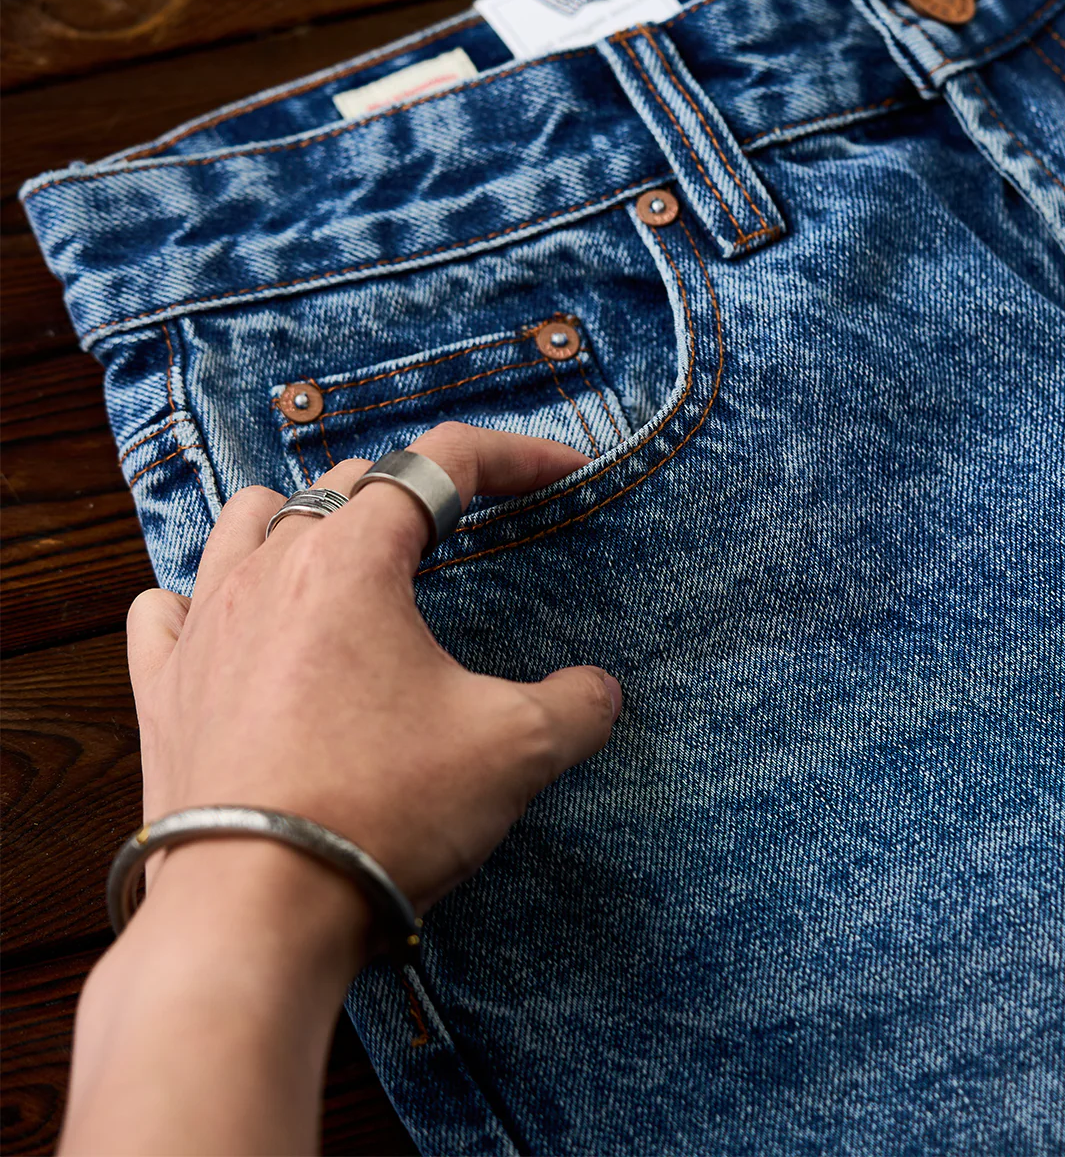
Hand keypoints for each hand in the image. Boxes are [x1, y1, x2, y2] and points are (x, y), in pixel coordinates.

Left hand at [127, 422, 621, 919]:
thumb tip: (599, 692)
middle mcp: (268, 572)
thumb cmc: (382, 812)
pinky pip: (169, 609)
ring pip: (248, 521)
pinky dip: (207, 596)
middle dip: (421, 490)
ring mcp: (203, 628)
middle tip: (470, 529)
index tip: (563, 471)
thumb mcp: (514, 750)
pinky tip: (235, 622)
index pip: (439, 463)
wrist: (256, 912)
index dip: (514, 455)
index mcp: (353, 561)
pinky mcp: (163, 690)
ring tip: (349, 559)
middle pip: (349, 483)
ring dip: (308, 520)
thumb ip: (576, 705)